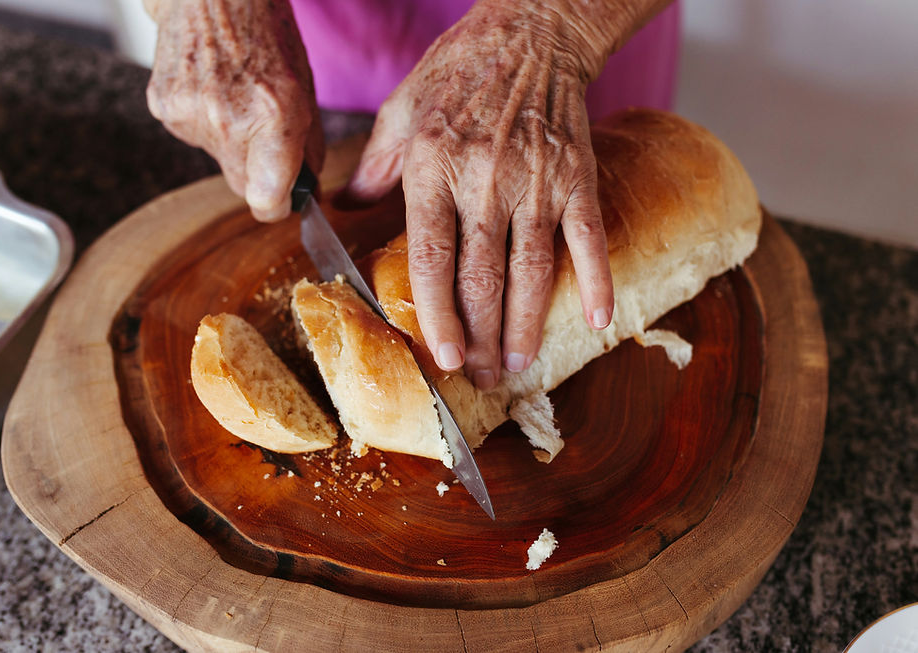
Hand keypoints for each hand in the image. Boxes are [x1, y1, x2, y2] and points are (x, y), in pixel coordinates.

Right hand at [146, 0, 322, 220]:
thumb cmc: (266, 34)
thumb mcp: (304, 90)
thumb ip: (308, 148)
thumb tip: (306, 190)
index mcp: (274, 117)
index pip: (267, 200)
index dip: (277, 206)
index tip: (283, 200)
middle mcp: (229, 121)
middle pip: (242, 186)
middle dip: (256, 173)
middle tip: (263, 136)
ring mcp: (191, 115)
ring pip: (218, 161)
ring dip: (230, 144)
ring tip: (234, 97)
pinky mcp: (164, 108)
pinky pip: (193, 137)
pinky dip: (204, 123)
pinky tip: (211, 89)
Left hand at [347, 1, 615, 389]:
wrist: (531, 31)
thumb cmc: (459, 71)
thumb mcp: (400, 111)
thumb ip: (373, 167)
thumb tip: (341, 206)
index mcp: (433, 168)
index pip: (433, 259)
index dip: (439, 315)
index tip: (444, 357)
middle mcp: (484, 180)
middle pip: (483, 279)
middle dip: (481, 338)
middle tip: (480, 377)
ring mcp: (537, 180)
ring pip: (533, 271)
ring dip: (526, 326)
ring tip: (518, 364)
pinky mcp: (577, 176)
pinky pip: (588, 238)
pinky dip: (596, 280)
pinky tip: (595, 321)